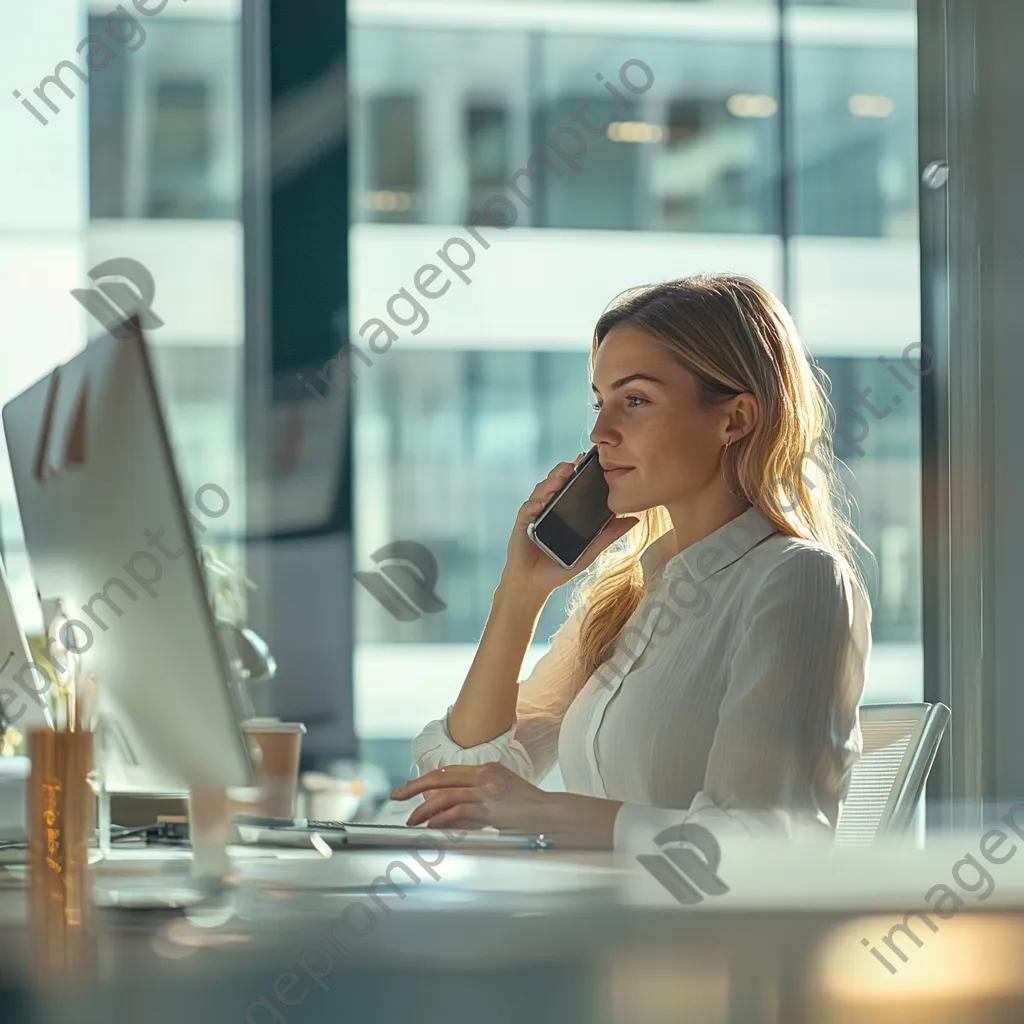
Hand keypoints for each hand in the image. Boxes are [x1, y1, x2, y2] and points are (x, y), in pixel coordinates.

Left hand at [391, 763, 552, 832]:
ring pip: (445, 795)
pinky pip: (458, 811)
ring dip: (424, 809)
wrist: (552, 814)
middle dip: (414, 787)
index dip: (426, 779)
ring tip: (411, 820)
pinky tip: (431, 826)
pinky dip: (441, 819)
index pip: (448, 771)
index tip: (409, 789)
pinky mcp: (490, 807)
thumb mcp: (502, 796)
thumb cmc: (530, 809)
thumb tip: (451, 813)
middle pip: (441, 777)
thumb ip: (478, 800)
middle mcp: (484, 774)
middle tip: (396, 796)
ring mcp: (487, 790)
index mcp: (487, 768)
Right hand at [501, 455, 638, 600]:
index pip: (571, 483)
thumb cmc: (560, 566)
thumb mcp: (590, 550)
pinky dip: (533, 505)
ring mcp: (535, 513)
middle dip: (563, 471)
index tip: (589, 459)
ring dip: (549, 484)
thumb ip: (609, 534)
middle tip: (573, 465)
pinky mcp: (522, 524)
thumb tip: (635, 520)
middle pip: (555, 481)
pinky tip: (539, 505)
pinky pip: (527, 510)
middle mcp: (549, 506)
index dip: (578, 470)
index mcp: (565, 508)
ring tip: (560, 480)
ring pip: (541, 491)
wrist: (534, 583)